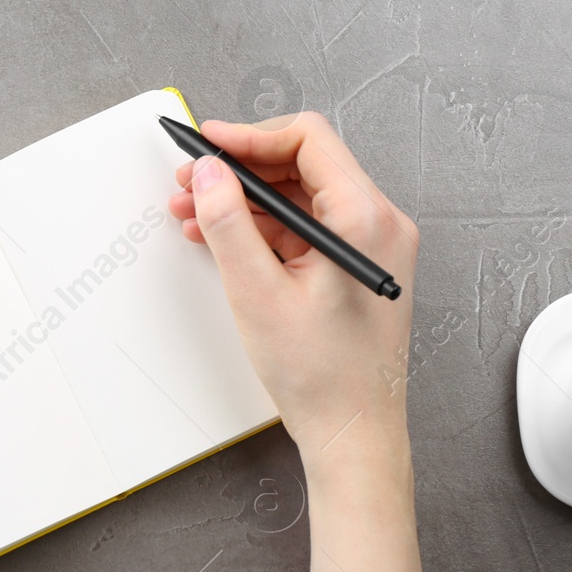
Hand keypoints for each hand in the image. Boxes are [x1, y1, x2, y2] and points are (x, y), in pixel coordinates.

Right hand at [167, 112, 419, 460]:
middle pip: (304, 165)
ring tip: (195, 212)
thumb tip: (210, 173)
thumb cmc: (322, 377)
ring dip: (248, 201)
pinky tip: (223, 239)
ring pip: (302, 198)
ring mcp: (371, 246)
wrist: (354, 434)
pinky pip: (308, 229)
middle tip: (193, 181)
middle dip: (241, 170)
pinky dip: (266, 229)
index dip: (250, 137)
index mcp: (366, 219)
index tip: (208, 145)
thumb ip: (228, 223)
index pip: (308, 140)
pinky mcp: (358, 268)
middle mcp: (379, 224)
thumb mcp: (257, 293)